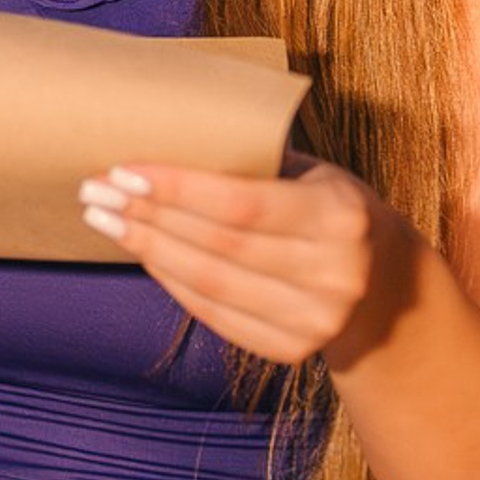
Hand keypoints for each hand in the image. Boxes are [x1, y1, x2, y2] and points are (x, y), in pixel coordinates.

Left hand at [76, 152, 412, 366]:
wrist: (385, 285)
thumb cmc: (327, 206)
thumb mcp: (310, 172)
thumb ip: (252, 159)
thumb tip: (160, 127)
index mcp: (339, 216)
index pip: (241, 203)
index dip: (177, 189)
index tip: (122, 170)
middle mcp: (335, 275)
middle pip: (218, 246)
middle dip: (147, 216)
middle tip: (94, 191)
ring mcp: (316, 321)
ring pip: (210, 284)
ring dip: (147, 249)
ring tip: (103, 220)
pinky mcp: (292, 351)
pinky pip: (215, 316)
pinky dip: (171, 283)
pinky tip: (141, 253)